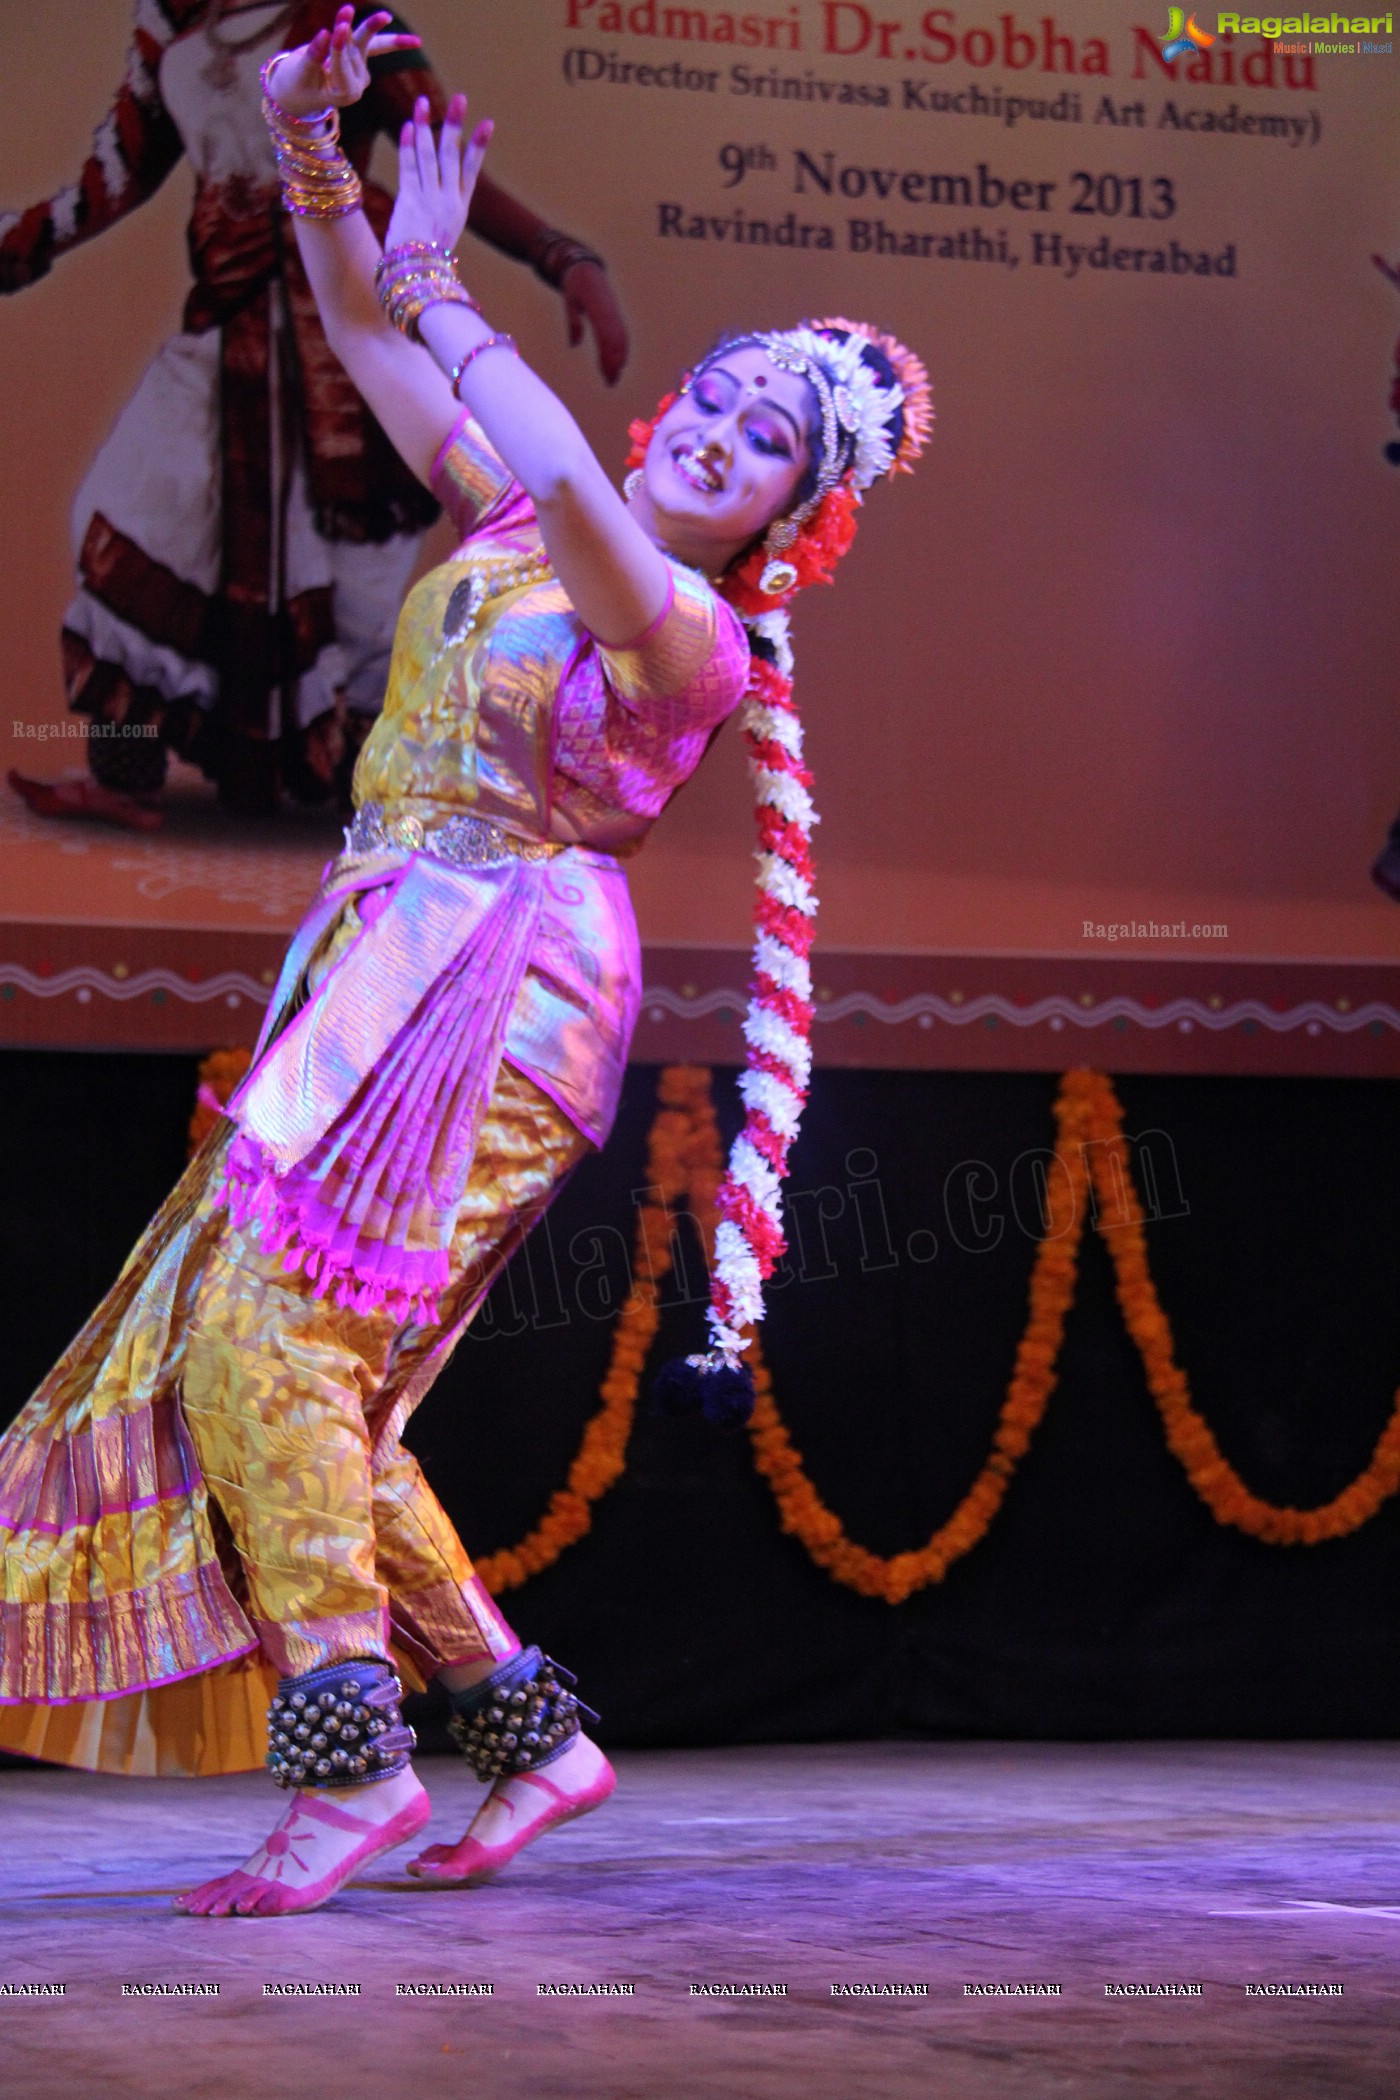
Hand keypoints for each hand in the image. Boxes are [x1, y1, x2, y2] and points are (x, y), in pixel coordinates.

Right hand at [264, 5, 419, 120]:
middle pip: (356, 53)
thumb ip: (313, 57)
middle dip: (353, 34)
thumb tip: (324, 33)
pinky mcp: (361, 58)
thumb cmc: (295, 84)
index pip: (341, 64)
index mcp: (344, 94)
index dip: (338, 47)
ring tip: (387, 16)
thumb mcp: (300, 72)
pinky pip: (377, 45)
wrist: (298, 92)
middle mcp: (357, 84)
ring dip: (373, 27)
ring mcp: (361, 71)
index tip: (335, 29)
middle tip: (360, 14)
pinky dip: (388, 39)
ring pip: (366, 43)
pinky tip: (417, 42)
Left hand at [385, 94, 492, 258]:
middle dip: (455, 125)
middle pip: (452, 156)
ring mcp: (430, 200)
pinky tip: (410, 126)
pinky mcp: (410, 201)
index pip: (471, 171)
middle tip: (460, 98)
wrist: (419, 279)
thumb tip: (436, 202)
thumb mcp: (442, 236)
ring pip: (429, 156)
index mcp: (460, 209)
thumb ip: (441, 213)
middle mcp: (448, 201)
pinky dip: (408, 145)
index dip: (479, 145)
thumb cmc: (428, 262)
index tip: (487, 122)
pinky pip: (409, 167)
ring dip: (427, 126)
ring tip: (424, 102)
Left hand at [561, 261, 629, 387]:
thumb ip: (573, 321)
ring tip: (613, 377)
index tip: (607, 373)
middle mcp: (610, 310)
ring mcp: (614, 313)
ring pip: (621, 339)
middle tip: (610, 382)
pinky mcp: (615, 315)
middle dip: (615, 362)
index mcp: (598, 306)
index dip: (608, 355)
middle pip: (617, 340)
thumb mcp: (569, 300)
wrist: (585, 267)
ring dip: (619, 359)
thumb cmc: (574, 285)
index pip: (606, 335)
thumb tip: (574, 344)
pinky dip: (621, 350)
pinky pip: (621, 335)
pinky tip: (617, 364)